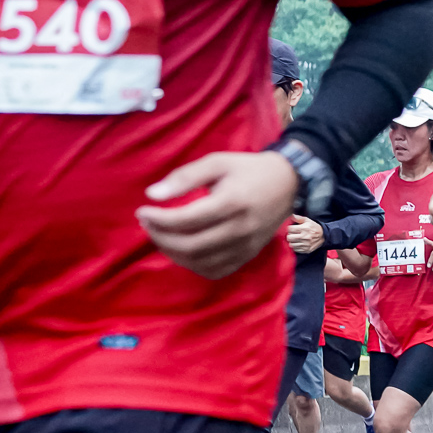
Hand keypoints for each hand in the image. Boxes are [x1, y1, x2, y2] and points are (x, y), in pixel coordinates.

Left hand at [137, 151, 297, 279]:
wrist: (289, 183)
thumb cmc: (249, 169)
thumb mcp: (217, 162)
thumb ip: (184, 177)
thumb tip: (152, 195)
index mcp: (232, 202)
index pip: (185, 220)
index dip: (157, 219)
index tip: (143, 210)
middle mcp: (240, 229)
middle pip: (189, 246)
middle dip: (160, 237)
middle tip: (148, 223)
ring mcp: (246, 246)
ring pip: (199, 262)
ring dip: (172, 252)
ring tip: (162, 235)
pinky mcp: (248, 255)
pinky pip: (214, 270)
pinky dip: (192, 264)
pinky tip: (183, 249)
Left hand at [285, 214, 324, 254]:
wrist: (324, 236)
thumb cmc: (314, 228)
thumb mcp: (308, 221)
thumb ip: (299, 218)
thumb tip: (292, 216)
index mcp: (304, 228)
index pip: (290, 229)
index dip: (290, 228)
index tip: (292, 229)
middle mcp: (305, 237)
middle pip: (289, 237)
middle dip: (290, 235)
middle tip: (293, 234)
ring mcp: (306, 244)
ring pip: (291, 244)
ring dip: (292, 242)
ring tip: (295, 239)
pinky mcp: (306, 250)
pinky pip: (296, 249)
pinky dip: (296, 247)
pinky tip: (299, 243)